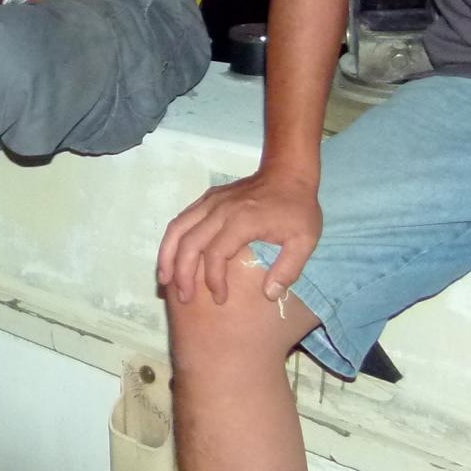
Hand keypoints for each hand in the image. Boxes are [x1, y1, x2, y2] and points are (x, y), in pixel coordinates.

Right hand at [159, 168, 321, 306]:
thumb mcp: (304, 240)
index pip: (215, 253)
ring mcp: (210, 202)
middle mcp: (220, 210)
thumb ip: (288, 269)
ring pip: (177, 228)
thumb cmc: (297, 208)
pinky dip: (172, 240)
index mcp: (242, 221)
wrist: (289, 172)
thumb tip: (268, 294)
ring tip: (165, 280)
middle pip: (189, 242)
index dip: (213, 279)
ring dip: (168, 256)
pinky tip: (172, 257)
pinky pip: (182, 219)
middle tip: (184, 298)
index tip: (220, 298)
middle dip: (182, 273)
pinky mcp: (207, 198)